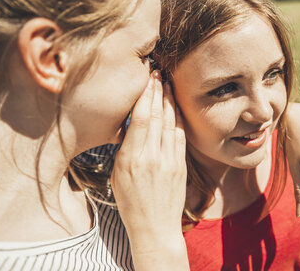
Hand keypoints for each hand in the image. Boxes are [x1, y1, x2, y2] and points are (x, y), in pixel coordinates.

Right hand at [111, 71, 188, 269]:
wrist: (155, 226)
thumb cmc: (131, 202)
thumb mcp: (118, 174)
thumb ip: (125, 148)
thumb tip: (131, 123)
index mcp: (131, 159)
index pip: (140, 118)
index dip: (145, 95)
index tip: (147, 79)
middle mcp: (152, 157)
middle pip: (157, 115)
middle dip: (158, 91)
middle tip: (158, 72)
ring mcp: (169, 160)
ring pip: (170, 122)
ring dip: (169, 100)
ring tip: (168, 83)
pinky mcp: (181, 165)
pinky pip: (180, 136)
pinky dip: (178, 118)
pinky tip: (176, 107)